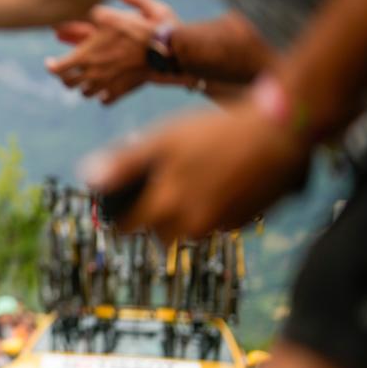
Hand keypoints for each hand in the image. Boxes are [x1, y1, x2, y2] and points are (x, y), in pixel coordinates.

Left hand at [46, 0, 182, 104]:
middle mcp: (93, 73)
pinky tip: (103, 90)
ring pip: (85, 94)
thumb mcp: (115, 13)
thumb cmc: (140, 29)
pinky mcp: (121, 90)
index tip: (50, 62)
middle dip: (65, 78)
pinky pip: (105, 101)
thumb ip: (95, 8)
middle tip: (67, 71)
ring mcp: (107, 84)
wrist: (166, 49)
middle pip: (68, 84)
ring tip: (85, 79)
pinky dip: (102, 97)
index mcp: (86, 56)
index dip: (51, 66)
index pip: (57, 69)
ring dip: (83, 87)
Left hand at [85, 102, 308, 240]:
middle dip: (154, 218)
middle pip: (158, 235)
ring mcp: (219, 226)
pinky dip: (211, 211)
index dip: (120, 218)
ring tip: (191, 183)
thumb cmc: (216, 132)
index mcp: (166, 205)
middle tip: (160, 190)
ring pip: (187, 231)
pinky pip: (215, 225)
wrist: (278, 133)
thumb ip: (123, 163)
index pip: (128, 228)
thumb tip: (87, 177)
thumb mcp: (162, 140)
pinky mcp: (243, 223)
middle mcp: (191, 224)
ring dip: (182, 216)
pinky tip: (218, 184)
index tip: (120, 209)